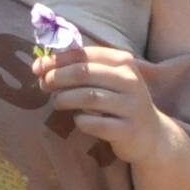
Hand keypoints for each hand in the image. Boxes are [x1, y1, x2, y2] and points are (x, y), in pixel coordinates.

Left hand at [35, 43, 175, 164]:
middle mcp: (129, 80)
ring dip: (65, 99)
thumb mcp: (107, 79)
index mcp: (123, 61)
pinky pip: (95, 123)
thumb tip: (40, 65)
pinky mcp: (128, 130)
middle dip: (57, 77)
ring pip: (89, 97)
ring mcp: (131, 106)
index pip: (84, 54)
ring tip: (57, 103)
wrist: (151, 135)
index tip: (38, 67)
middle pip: (84, 73)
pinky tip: (79, 119)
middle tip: (44, 85)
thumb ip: (79, 69)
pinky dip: (81, 121)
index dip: (57, 60)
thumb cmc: (119, 102)